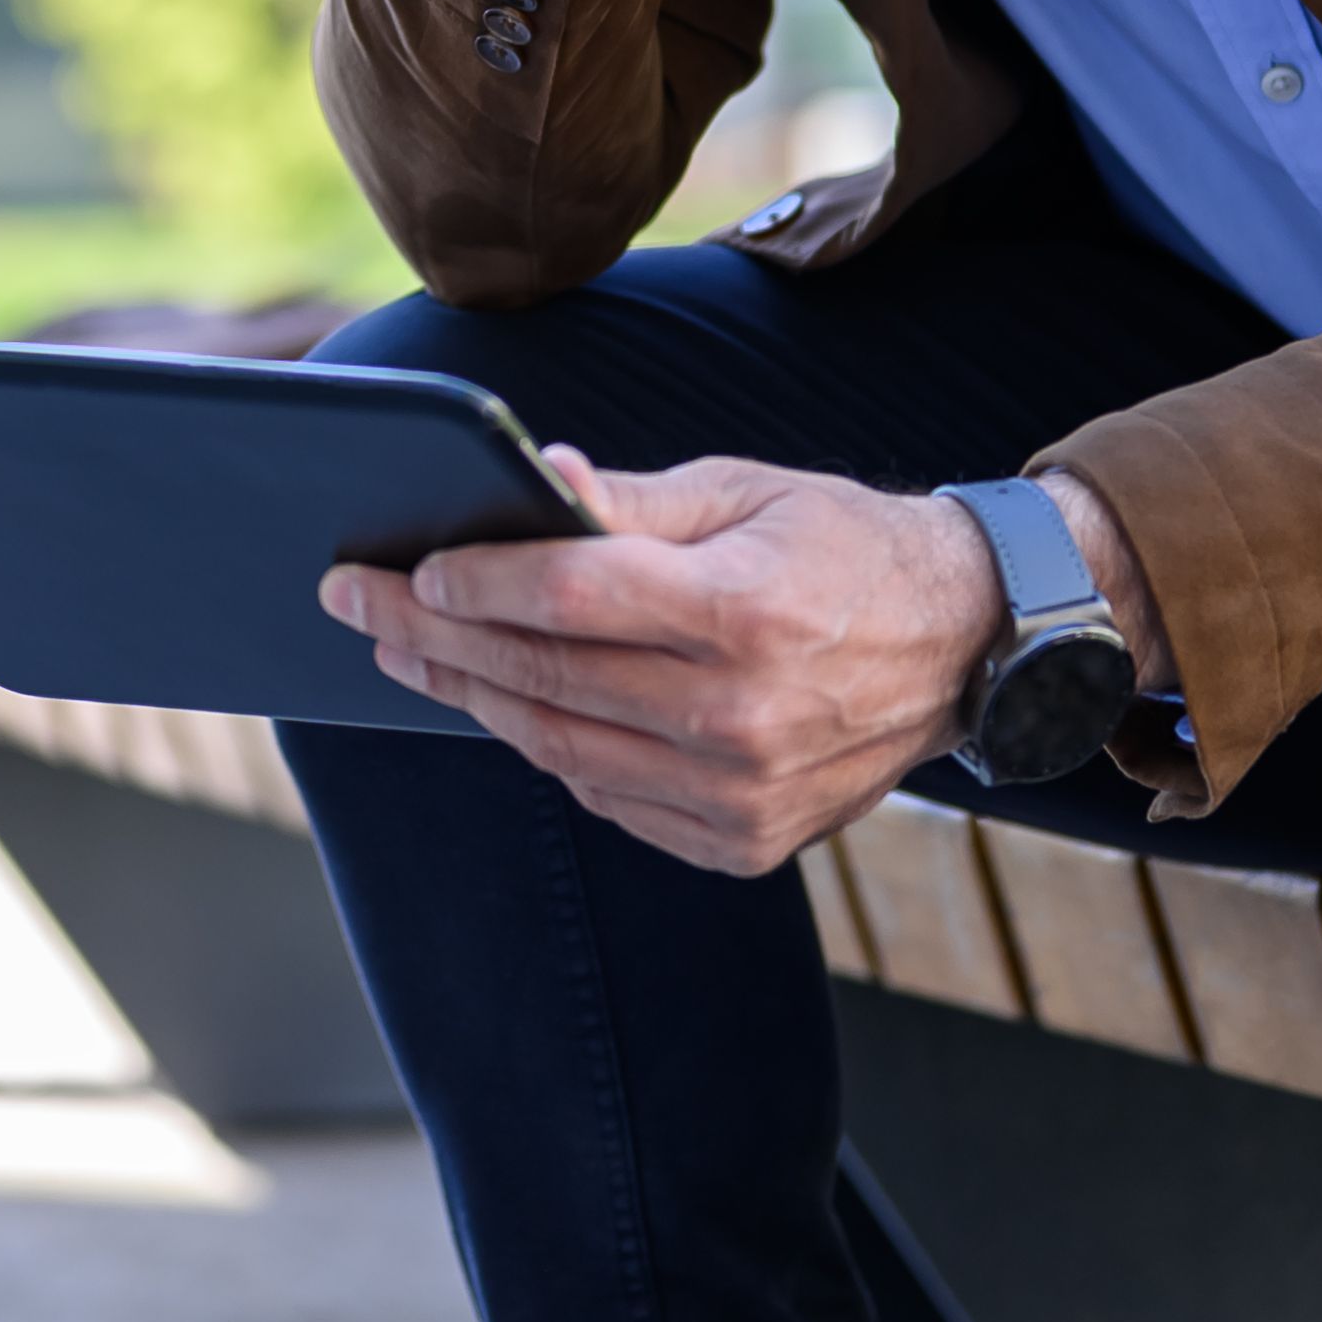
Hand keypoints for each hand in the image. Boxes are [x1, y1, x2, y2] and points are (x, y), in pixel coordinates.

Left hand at [326, 451, 1011, 877]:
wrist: (964, 646)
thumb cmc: (842, 548)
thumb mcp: (746, 492)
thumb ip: (629, 503)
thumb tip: (533, 477)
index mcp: (744, 613)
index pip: (570, 597)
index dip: (475, 583)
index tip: (403, 566)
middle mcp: (741, 716)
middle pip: (547, 678)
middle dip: (435, 637)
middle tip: (357, 605)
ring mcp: (741, 793)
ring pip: (562, 749)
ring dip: (471, 700)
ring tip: (405, 655)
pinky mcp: (743, 843)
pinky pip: (610, 797)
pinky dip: (549, 750)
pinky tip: (502, 707)